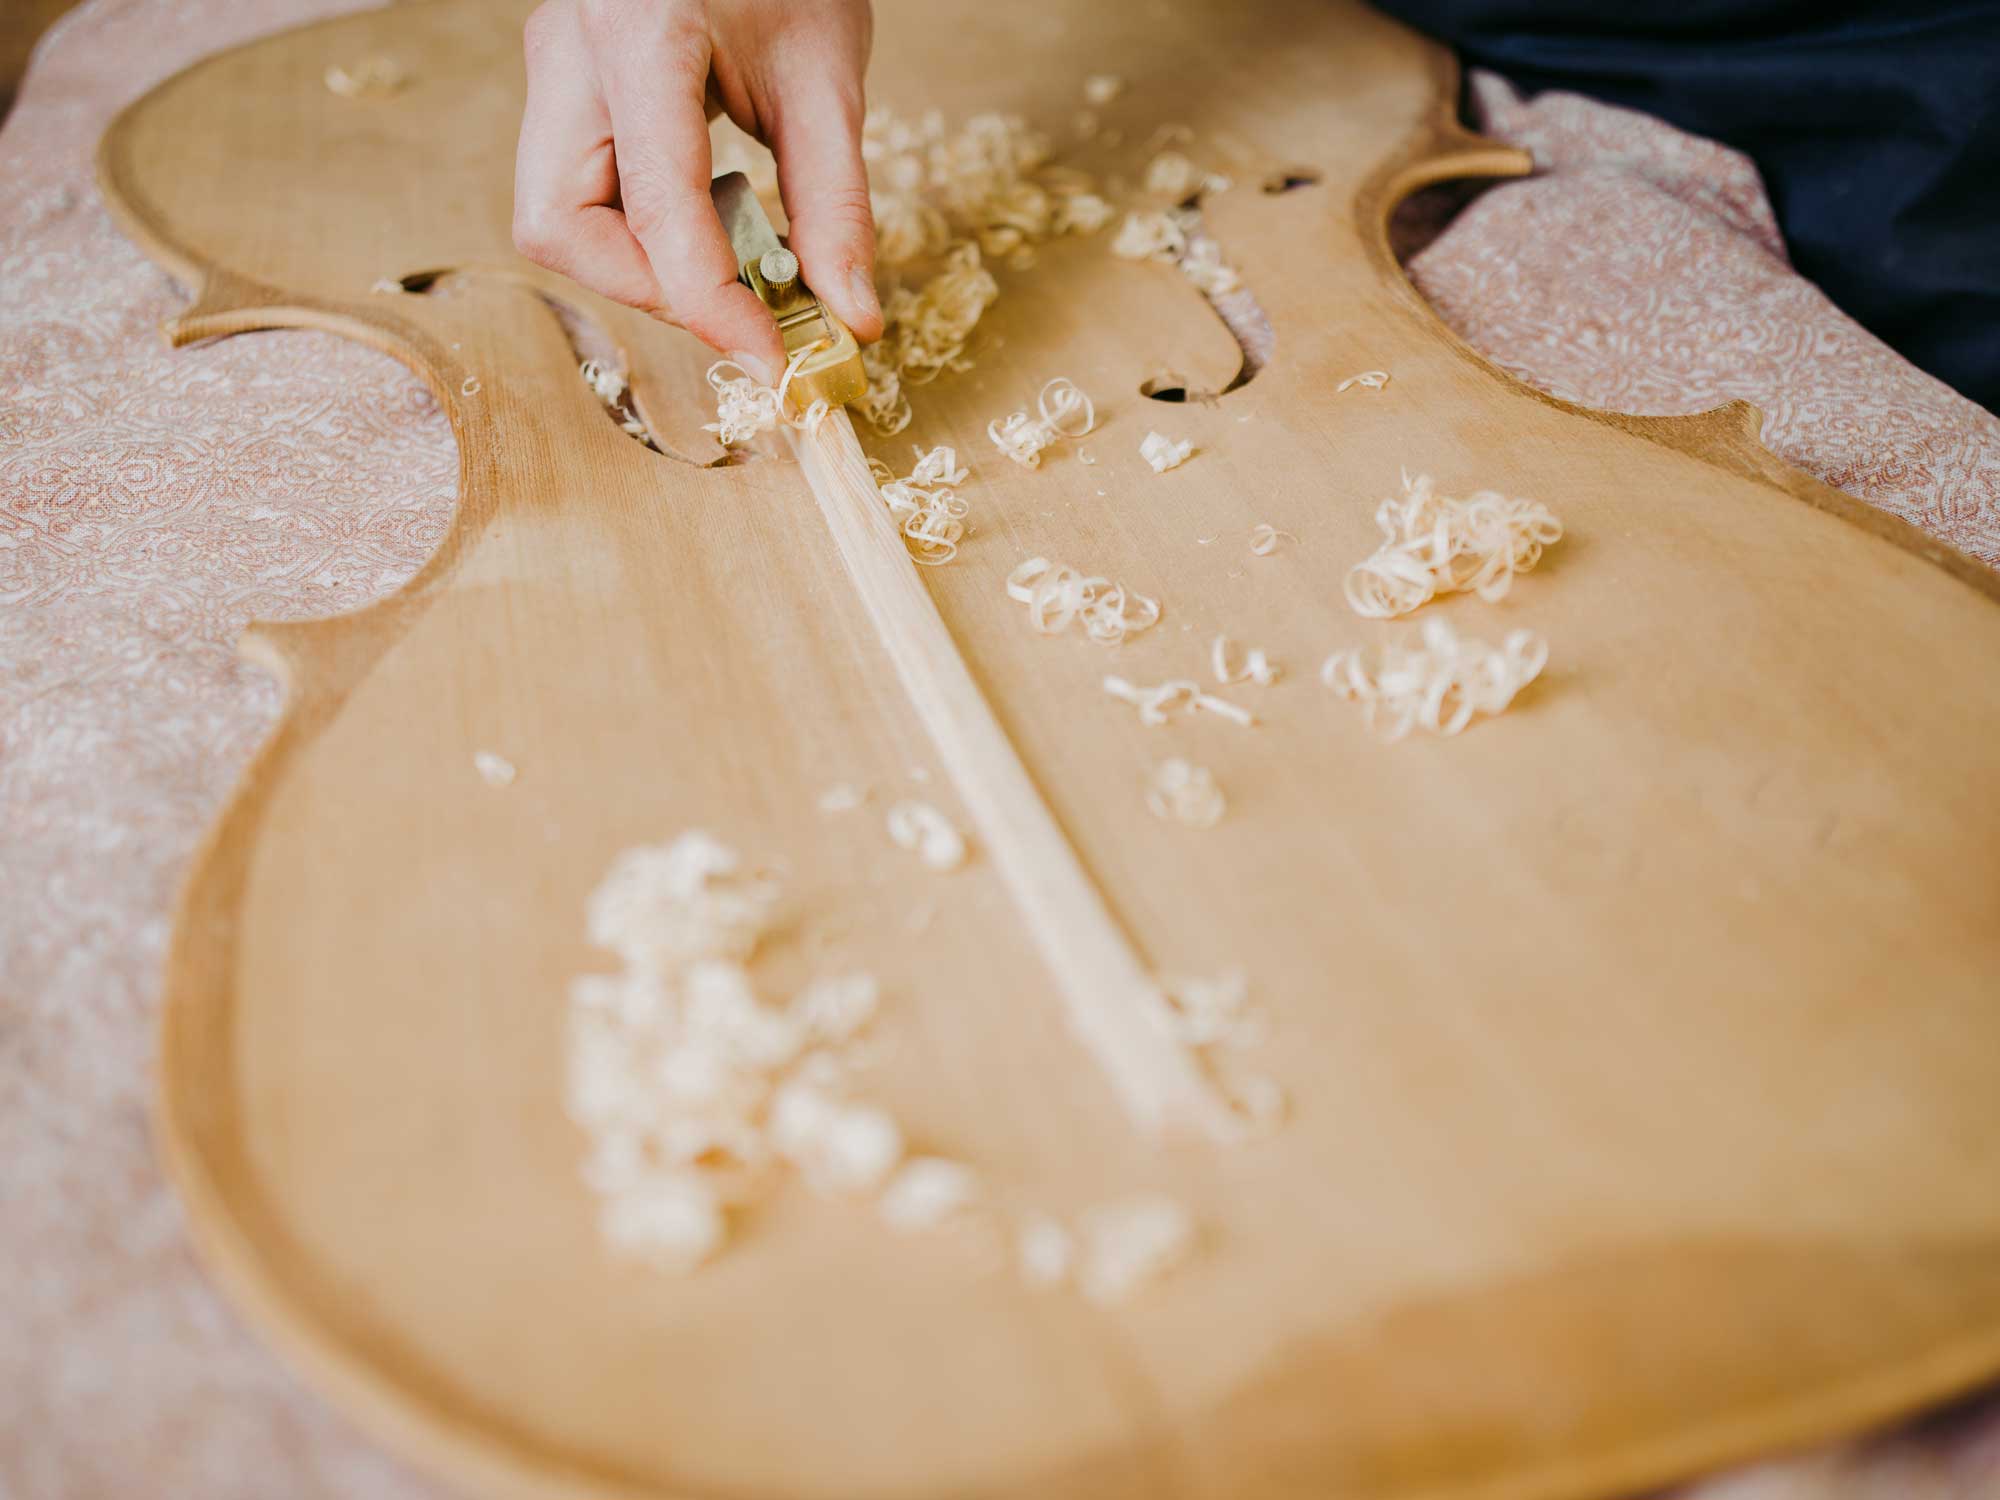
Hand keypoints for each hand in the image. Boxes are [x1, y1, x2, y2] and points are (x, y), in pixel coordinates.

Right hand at [512, 0, 882, 381]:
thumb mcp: (828, 77)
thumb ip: (835, 205)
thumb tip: (849, 319)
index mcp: (638, 34)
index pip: (654, 207)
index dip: (712, 305)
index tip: (773, 359)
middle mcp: (569, 52)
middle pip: (559, 225)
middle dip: (649, 288)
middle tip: (740, 304)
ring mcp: (553, 68)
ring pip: (554, 219)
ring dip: (641, 267)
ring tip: (730, 254)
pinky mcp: (562, 88)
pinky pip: (577, 194)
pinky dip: (641, 234)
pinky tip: (708, 217)